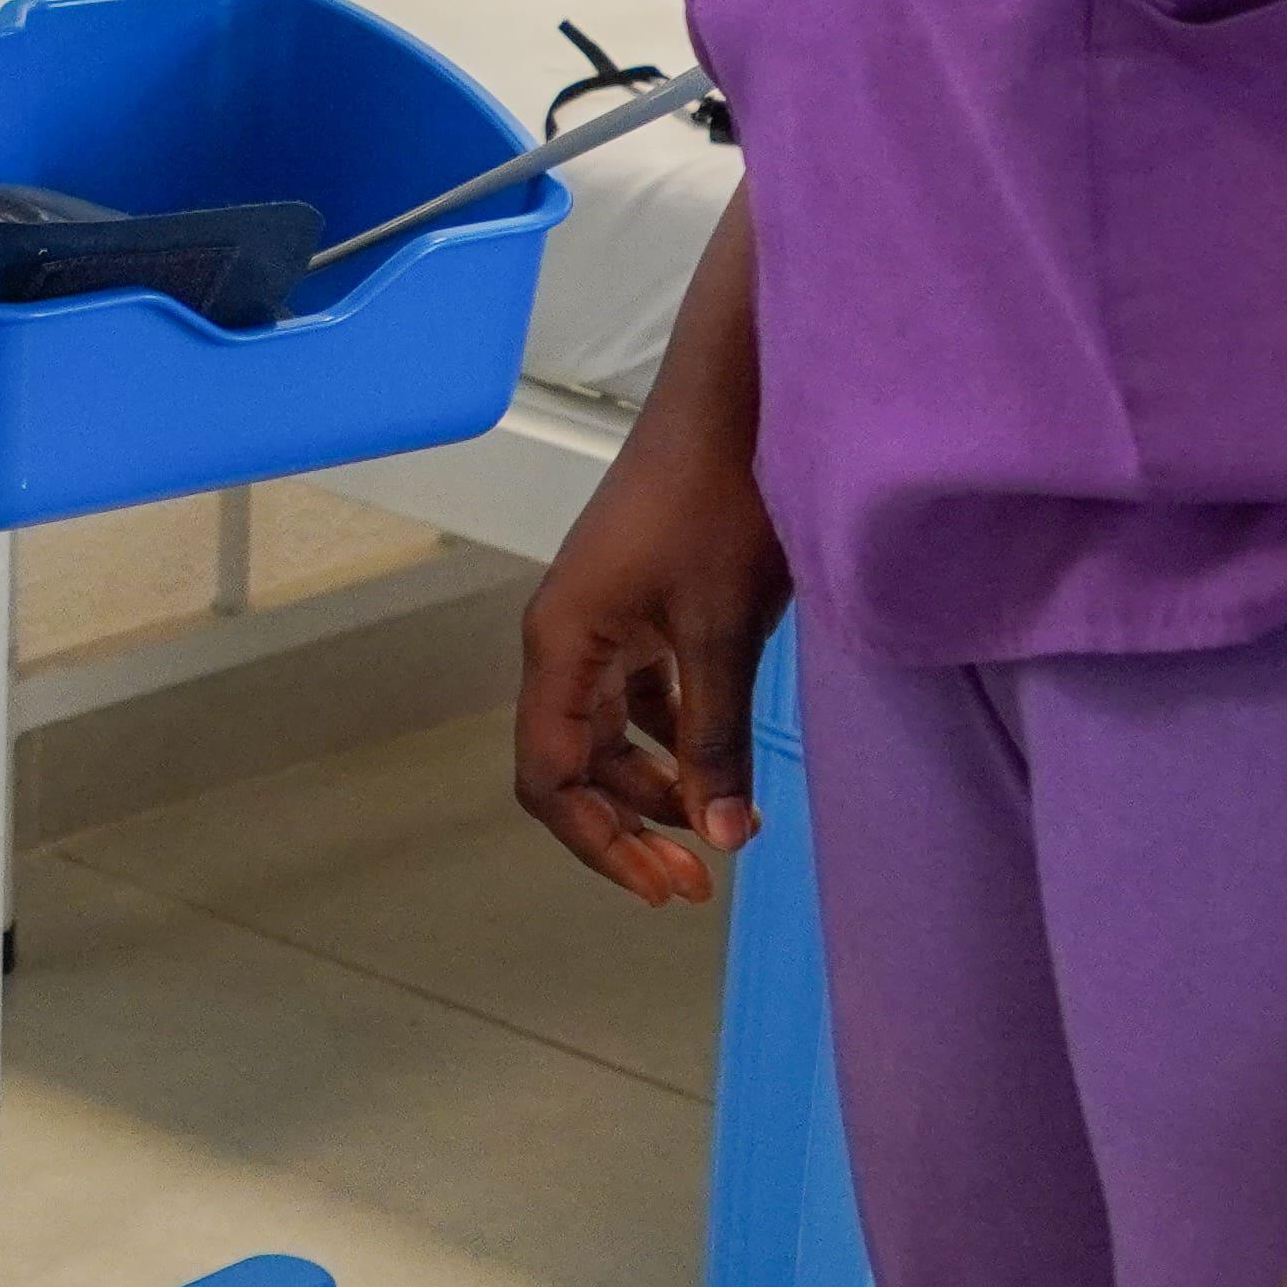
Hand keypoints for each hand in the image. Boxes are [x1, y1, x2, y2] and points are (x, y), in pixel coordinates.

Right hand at [514, 382, 790, 906]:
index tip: (669, 886)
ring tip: (725, 822)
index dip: (597, 843)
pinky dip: (676, 737)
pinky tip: (722, 757)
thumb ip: (714, 738)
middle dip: (630, 825)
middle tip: (702, 878)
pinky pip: (642, 694)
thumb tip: (719, 839)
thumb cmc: (719, 505)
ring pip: (610, 732)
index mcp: (561, 643)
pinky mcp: (642, 603)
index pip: (549, 776)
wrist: (736, 400)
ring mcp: (604, 617)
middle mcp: (567, 637)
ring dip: (655, 785)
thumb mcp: (720, 630)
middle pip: (575, 761)